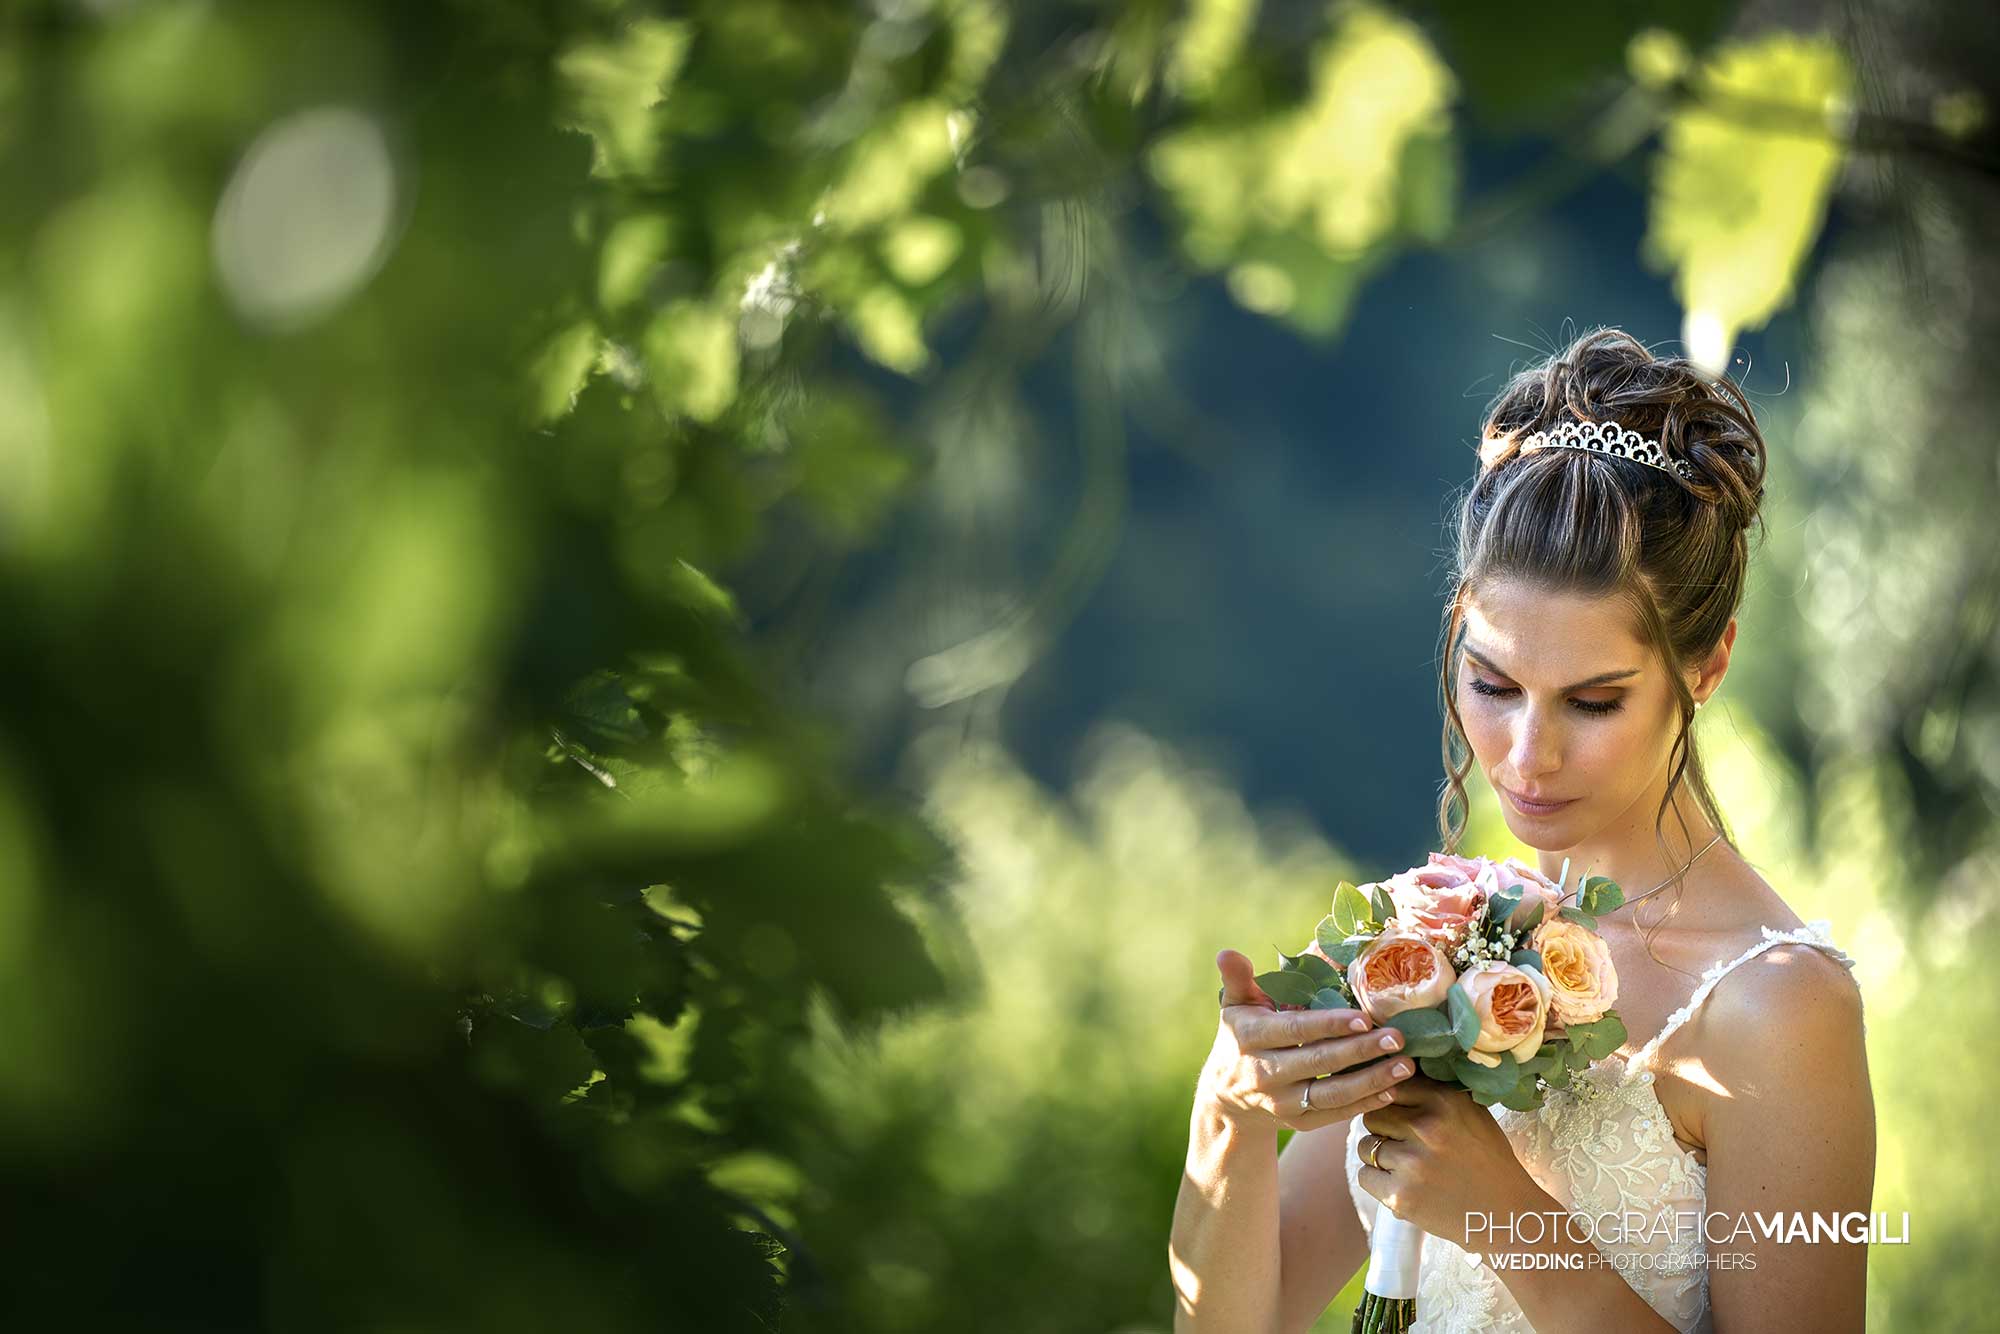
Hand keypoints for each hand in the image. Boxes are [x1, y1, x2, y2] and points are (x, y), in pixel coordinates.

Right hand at [1200, 948, 1417, 1132]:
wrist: (1226, 1096)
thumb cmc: (1240, 1037)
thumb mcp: (1235, 1006)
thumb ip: (1238, 979)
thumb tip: (1227, 953)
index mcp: (1251, 1037)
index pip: (1295, 1031)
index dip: (1329, 1025)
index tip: (1364, 1017)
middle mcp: (1264, 1073)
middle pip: (1319, 1062)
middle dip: (1362, 1050)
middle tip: (1398, 1038)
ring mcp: (1281, 1102)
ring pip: (1332, 1094)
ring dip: (1372, 1081)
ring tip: (1405, 1066)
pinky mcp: (1297, 1122)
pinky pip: (1334, 1115)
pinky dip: (1364, 1104)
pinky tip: (1391, 1090)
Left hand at [1354, 1072, 1539, 1245]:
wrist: (1505, 1214)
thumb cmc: (1487, 1161)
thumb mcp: (1472, 1114)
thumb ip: (1435, 1093)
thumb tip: (1395, 1071)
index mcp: (1443, 1101)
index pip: (1390, 1086)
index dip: (1390, 1102)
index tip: (1398, 1114)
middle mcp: (1425, 1127)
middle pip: (1372, 1115)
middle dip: (1382, 1129)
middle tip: (1402, 1144)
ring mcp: (1412, 1162)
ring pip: (1365, 1146)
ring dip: (1379, 1157)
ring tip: (1406, 1167)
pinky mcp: (1401, 1195)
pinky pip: (1365, 1176)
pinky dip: (1378, 1183)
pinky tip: (1402, 1185)